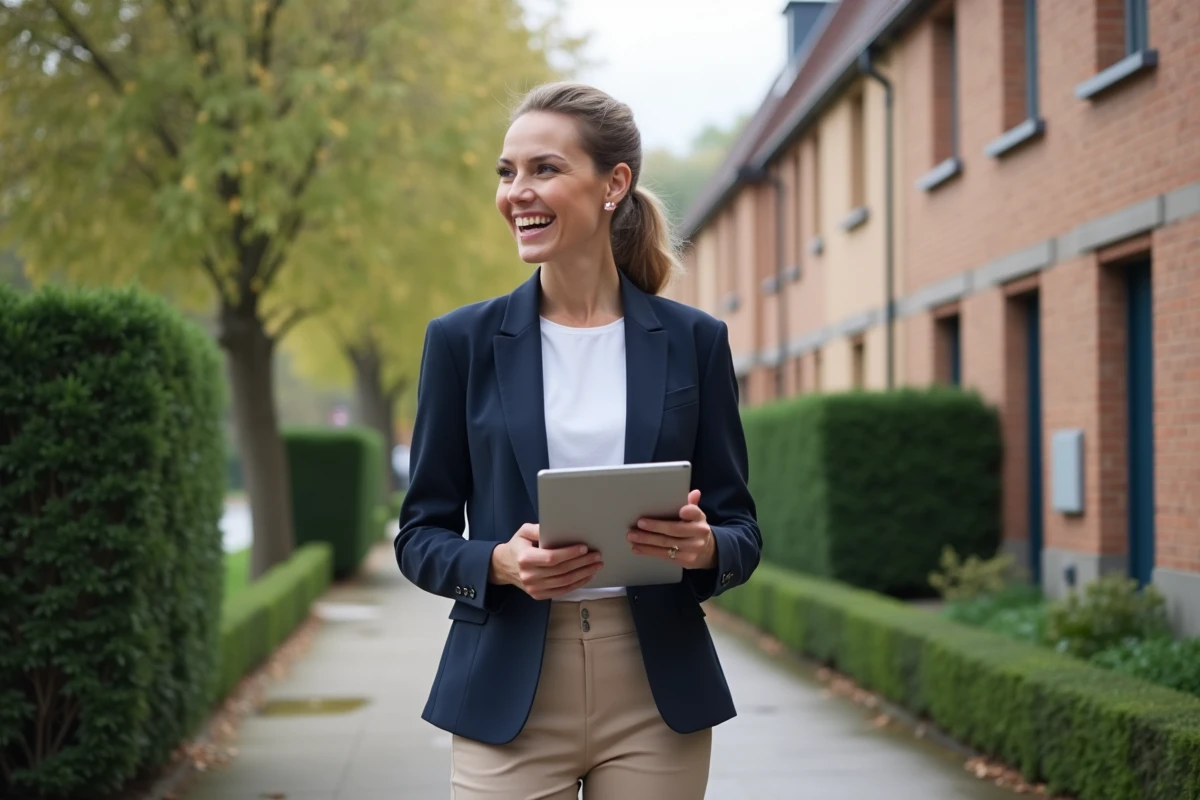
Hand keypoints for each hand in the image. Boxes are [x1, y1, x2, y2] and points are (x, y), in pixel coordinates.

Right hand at [489, 524, 603, 600]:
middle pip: (561, 571)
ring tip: (596, 565)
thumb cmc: (518, 546)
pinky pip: (562, 591)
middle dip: (582, 563)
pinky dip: (577, 584)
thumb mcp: (523, 532)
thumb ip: (538, 529)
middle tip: (597, 556)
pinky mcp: (538, 595)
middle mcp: (529, 575)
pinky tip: (587, 576)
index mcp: (525, 558)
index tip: (584, 548)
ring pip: (564, 582)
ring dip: (583, 574)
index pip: (551, 558)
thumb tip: (557, 527)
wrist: (504, 566)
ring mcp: (534, 588)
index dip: (569, 554)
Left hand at [627, 490, 716, 569]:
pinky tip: (638, 548)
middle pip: (674, 529)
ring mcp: (693, 549)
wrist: (707, 551)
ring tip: (632, 536)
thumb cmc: (694, 529)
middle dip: (654, 527)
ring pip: (666, 544)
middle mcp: (699, 534)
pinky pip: (664, 555)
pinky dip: (648, 551)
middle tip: (639, 524)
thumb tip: (695, 492)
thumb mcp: (696, 516)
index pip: (695, 513)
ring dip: (646, 541)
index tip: (681, 511)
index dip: (689, 512)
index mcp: (700, 519)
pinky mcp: (686, 561)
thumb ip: (691, 505)